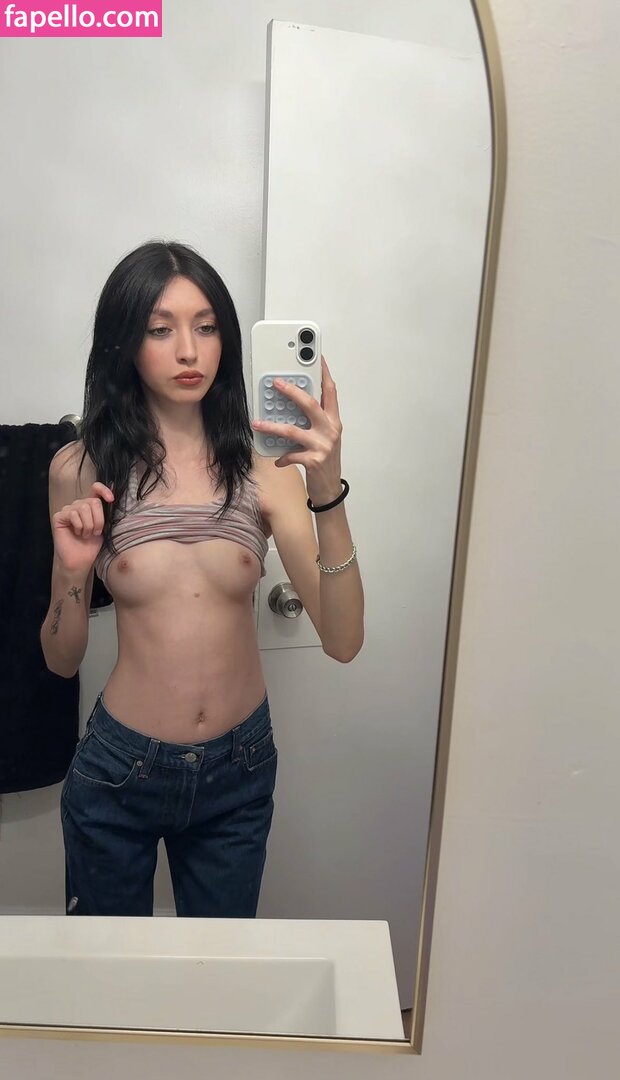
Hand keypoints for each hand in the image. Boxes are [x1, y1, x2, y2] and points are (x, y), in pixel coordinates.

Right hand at [52, 482, 114, 574]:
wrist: (81, 560)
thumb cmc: (92, 545)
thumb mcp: (104, 527)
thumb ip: (106, 512)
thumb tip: (113, 497)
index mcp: (90, 506)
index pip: (95, 488)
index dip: (104, 490)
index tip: (111, 499)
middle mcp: (79, 505)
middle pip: (93, 501)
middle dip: (98, 519)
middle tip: (95, 532)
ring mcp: (68, 510)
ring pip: (83, 507)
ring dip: (89, 525)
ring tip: (86, 535)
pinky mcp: (59, 516)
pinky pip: (72, 514)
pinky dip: (79, 526)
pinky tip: (77, 533)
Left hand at [252, 356, 343, 503]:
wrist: (330, 489)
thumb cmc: (325, 461)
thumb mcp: (325, 438)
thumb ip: (314, 421)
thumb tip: (293, 404)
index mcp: (333, 421)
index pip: (331, 392)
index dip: (324, 374)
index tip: (318, 358)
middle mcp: (330, 430)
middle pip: (310, 404)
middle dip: (292, 392)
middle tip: (276, 383)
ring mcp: (323, 445)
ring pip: (293, 430)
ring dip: (272, 427)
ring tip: (257, 424)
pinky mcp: (313, 460)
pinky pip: (291, 455)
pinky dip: (281, 457)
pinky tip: (276, 460)